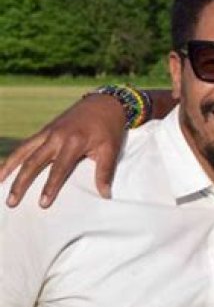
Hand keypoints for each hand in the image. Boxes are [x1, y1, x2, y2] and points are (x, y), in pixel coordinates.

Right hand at [0, 94, 126, 207]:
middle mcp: (56, 136)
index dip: (50, 187)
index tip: (42, 204)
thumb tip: (105, 195)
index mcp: (74, 142)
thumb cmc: (110, 128)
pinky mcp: (45, 129)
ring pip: (24, 151)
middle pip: (34, 162)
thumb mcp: (111, 149)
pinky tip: (5, 168)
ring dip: (9, 168)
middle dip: (21, 183)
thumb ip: (105, 172)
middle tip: (11, 202)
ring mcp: (48, 131)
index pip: (59, 169)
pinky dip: (14, 156)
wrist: (104, 102)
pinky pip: (26, 144)